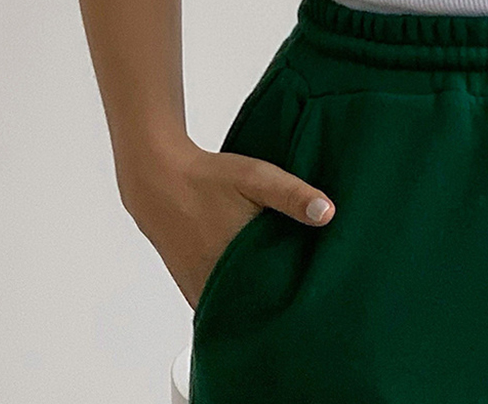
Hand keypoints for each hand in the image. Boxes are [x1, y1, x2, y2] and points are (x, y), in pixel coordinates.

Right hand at [125, 140, 335, 311]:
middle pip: (256, 309)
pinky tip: (254, 286)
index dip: (294, 302)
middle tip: (304, 301)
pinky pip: (219, 304)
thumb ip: (291, 195)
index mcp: (236, 262)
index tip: (315, 301)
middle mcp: (215, 284)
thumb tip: (328, 213)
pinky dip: (236, 299)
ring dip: (256, 304)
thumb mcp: (256, 178)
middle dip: (278, 308)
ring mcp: (201, 290)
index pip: (273, 300)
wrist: (159, 181)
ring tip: (282, 296)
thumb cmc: (208, 178)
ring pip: (236, 309)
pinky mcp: (192, 287)